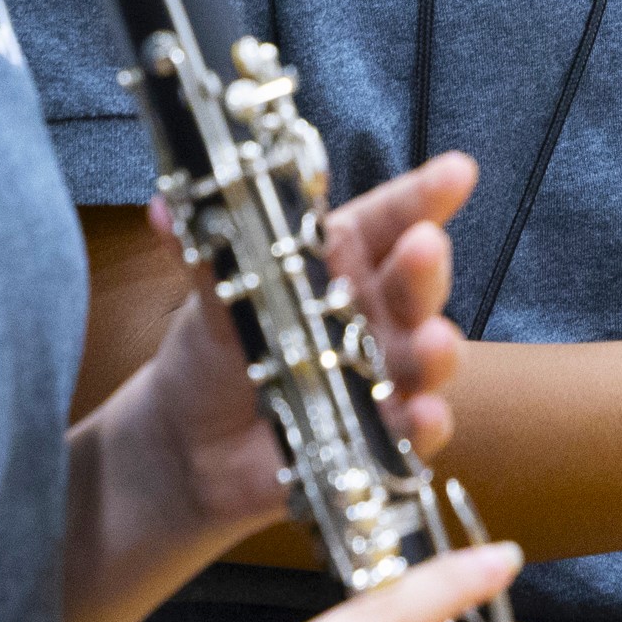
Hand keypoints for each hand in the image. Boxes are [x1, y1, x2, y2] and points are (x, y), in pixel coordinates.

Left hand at [135, 154, 478, 532]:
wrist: (191, 448)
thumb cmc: (211, 353)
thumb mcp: (210, 299)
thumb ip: (204, 254)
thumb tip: (165, 208)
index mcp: (340, 259)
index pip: (390, 218)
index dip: (424, 195)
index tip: (457, 173)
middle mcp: (373, 310)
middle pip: (414, 281)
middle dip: (426, 266)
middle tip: (424, 249)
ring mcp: (382, 372)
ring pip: (426, 354)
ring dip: (436, 349)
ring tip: (432, 342)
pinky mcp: (380, 433)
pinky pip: (413, 427)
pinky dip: (424, 423)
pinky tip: (424, 415)